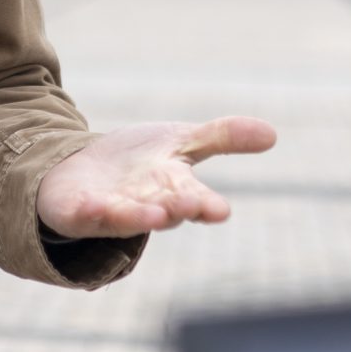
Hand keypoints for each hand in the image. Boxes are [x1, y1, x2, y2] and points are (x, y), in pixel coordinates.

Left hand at [36, 116, 277, 238]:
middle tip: (191, 207)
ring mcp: (111, 210)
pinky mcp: (78, 210)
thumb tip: (273, 134)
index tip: (221, 211)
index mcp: (173, 189)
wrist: (77, 169)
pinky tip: (95, 205)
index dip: (206, 205)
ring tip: (156, 215)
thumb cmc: (136, 162)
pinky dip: (92, 211)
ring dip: (140, 217)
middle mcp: (146, 204)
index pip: (195, 199)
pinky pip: (85, 214)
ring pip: (128, 217)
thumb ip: (222, 137)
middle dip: (177, 209)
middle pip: (165, 209)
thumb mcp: (180, 141)